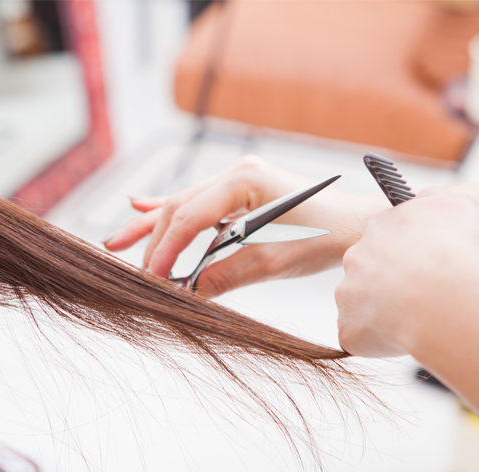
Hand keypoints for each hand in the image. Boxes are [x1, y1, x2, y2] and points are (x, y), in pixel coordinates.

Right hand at [104, 155, 385, 296]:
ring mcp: (239, 179)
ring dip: (153, 225)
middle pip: (179, 207)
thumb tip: (190, 292)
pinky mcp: (242, 192)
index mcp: (246, 180)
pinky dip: (170, 211)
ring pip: (183, 203)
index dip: (165, 248)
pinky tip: (138, 207)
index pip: (189, 215)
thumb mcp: (279, 261)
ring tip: (116, 242)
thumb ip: (231, 273)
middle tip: (139, 275)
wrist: (362, 224)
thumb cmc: (331, 237)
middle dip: (155, 242)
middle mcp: (238, 173)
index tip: (152, 278)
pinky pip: (198, 202)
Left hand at [335, 187, 478, 356]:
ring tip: (419, 319)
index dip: (408, 255)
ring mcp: (348, 295)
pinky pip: (361, 338)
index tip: (426, 266)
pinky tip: (407, 337)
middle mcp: (355, 259)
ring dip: (385, 314)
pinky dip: (381, 342)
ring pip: (362, 306)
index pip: (385, 240)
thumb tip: (421, 204)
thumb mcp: (452, 204)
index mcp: (378, 229)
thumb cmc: (455, 247)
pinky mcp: (349, 329)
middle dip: (392, 285)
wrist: (444, 292)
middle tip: (423, 296)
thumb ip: (431, 201)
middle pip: (369, 273)